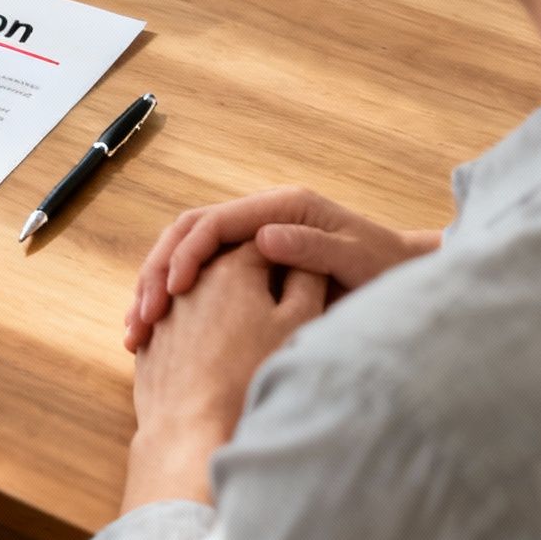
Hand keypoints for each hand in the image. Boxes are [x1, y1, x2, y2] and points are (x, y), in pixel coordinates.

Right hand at [124, 187, 439, 351]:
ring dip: (156, 287)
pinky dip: (171, 299)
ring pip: (184, 253)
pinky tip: (158, 331)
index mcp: (281, 208)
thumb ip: (312, 248)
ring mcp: (250, 238)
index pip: (214, 223)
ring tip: (138, 328)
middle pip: (187, 233)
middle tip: (143, 316)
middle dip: (158, 272)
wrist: (402, 277)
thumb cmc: (386, 270)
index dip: (187, 256)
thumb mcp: (357, 259)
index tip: (172, 293)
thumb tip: (263, 238)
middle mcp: (260, 217)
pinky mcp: (246, 264)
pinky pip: (197, 275)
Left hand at [124, 243, 325, 509]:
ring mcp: (163, 312)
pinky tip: (211, 353)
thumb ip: (306, 279)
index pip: (263, 244)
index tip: (302, 277)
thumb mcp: (298, 324)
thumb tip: (305, 255)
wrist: (193, 432)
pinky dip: (191, 328)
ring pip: (194, 293)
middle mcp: (188, 281)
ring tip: (245, 333)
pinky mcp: (148, 343)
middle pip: (224, 265)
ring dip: (218, 303)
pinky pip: (171, 322)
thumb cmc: (252, 376)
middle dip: (250, 278)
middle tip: (277, 302)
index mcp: (230, 268)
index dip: (286, 257)